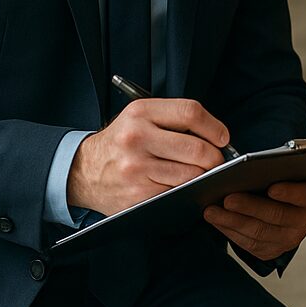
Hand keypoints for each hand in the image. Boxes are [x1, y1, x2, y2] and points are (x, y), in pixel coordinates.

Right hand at [68, 99, 228, 215]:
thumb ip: (174, 119)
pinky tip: (181, 185)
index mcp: (140, 112)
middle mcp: (137, 137)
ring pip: (191, 174)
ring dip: (202, 176)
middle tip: (216, 160)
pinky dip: (185, 190)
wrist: (82, 171)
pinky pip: (177, 192)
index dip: (215, 126)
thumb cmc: (121, 142)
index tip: (223, 137)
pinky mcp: (137, 194)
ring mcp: (136, 167)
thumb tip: (217, 136)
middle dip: (215, 157)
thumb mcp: (139, 117)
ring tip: (199, 172)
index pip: (191, 112)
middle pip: (197, 147)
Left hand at [203, 176, 305, 259]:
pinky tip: (216, 221)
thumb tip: (251, 166)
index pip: (305, 194)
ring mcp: (290, 238)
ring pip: (259, 233)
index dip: (289, 192)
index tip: (271, 188)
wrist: (283, 202)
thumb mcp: (285, 169)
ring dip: (232, 221)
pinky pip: (249, 244)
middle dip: (250, 207)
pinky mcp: (272, 251)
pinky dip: (230, 232)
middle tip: (228, 198)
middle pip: (277, 216)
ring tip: (212, 211)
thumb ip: (276, 167)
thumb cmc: (281, 177)